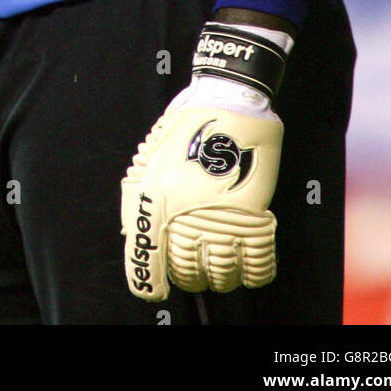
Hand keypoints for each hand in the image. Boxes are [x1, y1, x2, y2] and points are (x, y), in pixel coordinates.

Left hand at [121, 75, 282, 300]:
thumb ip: (138, 200)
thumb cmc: (185, 126)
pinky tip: (247, 268)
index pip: (148, 264)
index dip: (150, 284)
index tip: (156, 287)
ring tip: (218, 265)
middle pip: (187, 274)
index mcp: (157, 204)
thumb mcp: (148, 158)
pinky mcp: (255, 214)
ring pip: (222, 274)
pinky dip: (254, 273)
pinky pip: (258, 262)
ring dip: (219, 276)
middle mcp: (188, 218)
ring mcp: (224, 219)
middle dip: (187, 275)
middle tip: (190, 265)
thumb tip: (133, 235)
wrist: (228, 102)